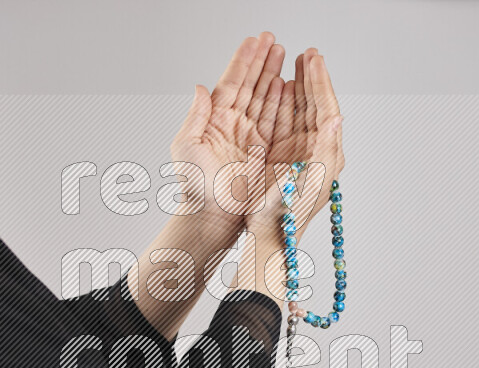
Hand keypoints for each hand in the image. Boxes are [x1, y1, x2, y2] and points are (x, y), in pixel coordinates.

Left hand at [170, 33, 284, 224]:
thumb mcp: (186, 146)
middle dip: (263, 61)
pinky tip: (291, 85)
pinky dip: (286, 102)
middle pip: (252, 86)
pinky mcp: (268, 151)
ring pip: (267, 99)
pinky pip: (279, 121)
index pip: (232, 83)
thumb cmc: (195, 186)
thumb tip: (200, 87)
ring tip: (285, 54)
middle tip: (273, 40)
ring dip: (275, 76)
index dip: (243, 61)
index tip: (254, 41)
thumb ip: (196, 116)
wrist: (213, 216)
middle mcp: (235, 124)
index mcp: (216, 119)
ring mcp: (252, 136)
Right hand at [239, 50, 344, 300]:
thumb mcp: (306, 182)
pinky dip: (285, 104)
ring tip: (296, 63)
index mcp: (327, 157)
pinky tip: (280, 90)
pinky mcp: (285, 160)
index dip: (321, 83)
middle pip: (317, 107)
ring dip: (300, 87)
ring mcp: (301, 156)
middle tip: (308, 53)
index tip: (314, 59)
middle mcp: (318, 154)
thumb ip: (324, 150)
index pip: (328, 110)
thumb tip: (337, 118)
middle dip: (313, 79)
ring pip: (302, 112)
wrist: (266, 241)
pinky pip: (288, 125)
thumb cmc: (284, 218)